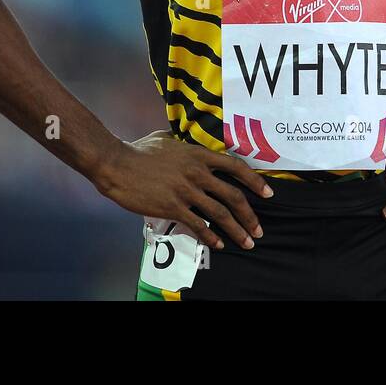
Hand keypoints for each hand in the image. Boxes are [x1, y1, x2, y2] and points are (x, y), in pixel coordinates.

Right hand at [92, 130, 272, 250]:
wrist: (117, 163)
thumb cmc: (139, 149)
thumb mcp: (168, 139)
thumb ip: (184, 144)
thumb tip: (189, 144)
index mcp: (199, 155)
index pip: (236, 167)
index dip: (255, 181)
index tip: (268, 193)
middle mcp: (198, 173)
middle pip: (234, 196)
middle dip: (250, 215)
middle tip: (259, 229)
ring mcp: (186, 191)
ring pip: (220, 214)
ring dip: (237, 231)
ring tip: (247, 242)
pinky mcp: (172, 207)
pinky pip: (198, 225)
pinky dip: (211, 237)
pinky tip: (218, 245)